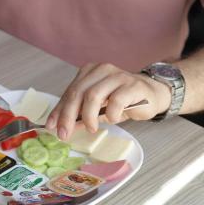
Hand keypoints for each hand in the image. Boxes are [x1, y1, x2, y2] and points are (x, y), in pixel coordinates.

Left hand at [45, 63, 171, 139]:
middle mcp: (101, 70)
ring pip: (93, 95)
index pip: (69, 92)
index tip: (51, 126)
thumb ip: (79, 114)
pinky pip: (116, 101)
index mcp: (89, 72)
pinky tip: (112, 119)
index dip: (58, 110)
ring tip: (91, 128)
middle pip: (78, 93)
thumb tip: (61, 127)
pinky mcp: (133, 85)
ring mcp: (118, 76)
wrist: (152, 94)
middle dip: (68, 116)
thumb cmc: (121, 100)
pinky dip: (110, 113)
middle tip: (64, 134)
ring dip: (88, 116)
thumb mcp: (97, 108)